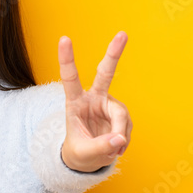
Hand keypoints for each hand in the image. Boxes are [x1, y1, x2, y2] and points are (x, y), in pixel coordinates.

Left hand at [58, 31, 131, 172]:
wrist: (88, 158)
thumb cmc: (79, 152)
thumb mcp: (83, 154)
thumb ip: (99, 147)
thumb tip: (119, 139)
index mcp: (75, 103)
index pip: (70, 79)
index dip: (67, 59)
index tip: (64, 39)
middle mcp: (93, 99)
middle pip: (105, 73)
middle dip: (114, 53)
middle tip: (123, 34)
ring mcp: (109, 105)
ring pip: (122, 115)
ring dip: (120, 134)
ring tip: (112, 149)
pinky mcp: (121, 115)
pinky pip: (127, 127)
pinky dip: (124, 140)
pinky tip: (117, 147)